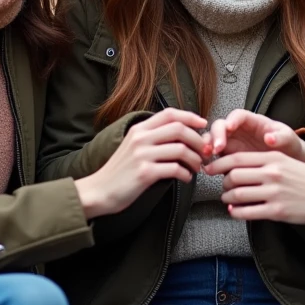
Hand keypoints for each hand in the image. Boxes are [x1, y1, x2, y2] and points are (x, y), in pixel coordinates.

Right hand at [76, 108, 206, 218]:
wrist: (99, 191)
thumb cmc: (120, 171)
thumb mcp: (133, 146)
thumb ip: (153, 138)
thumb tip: (183, 134)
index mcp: (139, 129)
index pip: (170, 114)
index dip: (190, 117)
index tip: (203, 124)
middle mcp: (140, 138)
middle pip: (179, 129)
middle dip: (198, 140)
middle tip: (205, 152)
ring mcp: (142, 155)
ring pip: (181, 149)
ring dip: (195, 159)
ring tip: (197, 167)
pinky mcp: (145, 173)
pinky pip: (175, 169)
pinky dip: (186, 174)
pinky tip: (186, 178)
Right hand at [203, 109, 304, 165]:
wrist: (287, 160)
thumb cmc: (288, 145)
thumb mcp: (288, 139)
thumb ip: (281, 137)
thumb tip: (270, 138)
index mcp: (253, 122)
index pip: (238, 115)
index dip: (232, 120)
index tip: (230, 127)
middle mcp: (238, 130)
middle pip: (221, 125)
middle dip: (216, 135)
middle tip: (217, 147)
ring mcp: (231, 143)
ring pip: (212, 139)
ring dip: (207, 145)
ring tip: (207, 156)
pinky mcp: (228, 156)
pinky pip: (213, 154)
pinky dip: (208, 158)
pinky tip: (207, 164)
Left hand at [204, 151, 304, 224]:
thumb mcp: (285, 161)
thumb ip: (263, 162)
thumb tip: (237, 167)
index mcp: (272, 158)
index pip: (237, 158)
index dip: (219, 164)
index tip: (210, 169)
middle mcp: (272, 173)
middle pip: (234, 176)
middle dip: (223, 182)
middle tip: (223, 186)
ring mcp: (274, 193)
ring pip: (238, 194)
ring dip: (228, 197)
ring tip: (228, 198)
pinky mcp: (277, 211)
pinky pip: (247, 212)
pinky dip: (236, 211)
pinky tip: (234, 210)